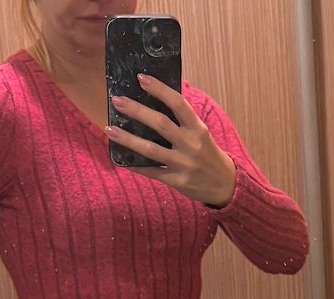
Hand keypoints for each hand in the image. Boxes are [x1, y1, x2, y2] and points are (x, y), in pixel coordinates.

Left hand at [105, 73, 235, 207]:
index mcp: (198, 128)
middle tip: (117, 101)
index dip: (159, 89)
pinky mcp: (175, 181)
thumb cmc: (207, 154)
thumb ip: (182, 120)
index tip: (141, 78)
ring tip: (109, 130)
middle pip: (160, 124)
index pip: (178, 103)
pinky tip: (120, 158)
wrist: (224, 184)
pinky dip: (134, 165)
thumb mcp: (201, 133)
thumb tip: (157, 99)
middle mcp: (190, 144)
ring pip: (151, 150)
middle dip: (137, 111)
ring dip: (128, 139)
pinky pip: (151, 172)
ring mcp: (182, 164)